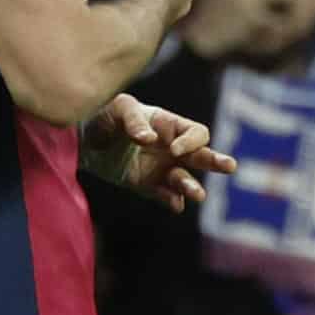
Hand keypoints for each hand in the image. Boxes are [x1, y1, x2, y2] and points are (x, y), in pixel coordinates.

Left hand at [81, 93, 235, 210]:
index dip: (192, 142)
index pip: (196, 133)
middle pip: (202, 156)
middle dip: (216, 161)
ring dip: (192, 186)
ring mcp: (161, 169)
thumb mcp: (118, 108)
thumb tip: (150, 139)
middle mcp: (172, 149)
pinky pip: (164, 195)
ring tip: (198, 195)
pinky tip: (176, 206)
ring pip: (185, 179)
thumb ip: (134, 120)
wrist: (84, 139)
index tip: (175, 149)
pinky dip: (171, 201)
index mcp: (171, 126)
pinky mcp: (147, 186)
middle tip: (230, 167)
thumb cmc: (106, 115)